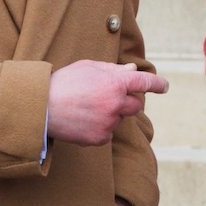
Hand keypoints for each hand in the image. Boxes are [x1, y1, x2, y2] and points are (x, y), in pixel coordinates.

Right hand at [47, 60, 168, 145]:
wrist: (41, 108)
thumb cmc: (64, 83)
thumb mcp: (88, 68)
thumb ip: (113, 70)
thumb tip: (132, 71)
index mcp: (115, 83)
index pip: (144, 83)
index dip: (157, 84)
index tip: (164, 87)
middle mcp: (115, 104)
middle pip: (135, 105)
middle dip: (127, 101)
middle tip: (108, 97)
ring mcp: (108, 123)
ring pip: (119, 119)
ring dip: (111, 114)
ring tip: (87, 107)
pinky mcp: (99, 138)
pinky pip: (107, 132)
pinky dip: (100, 127)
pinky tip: (83, 120)